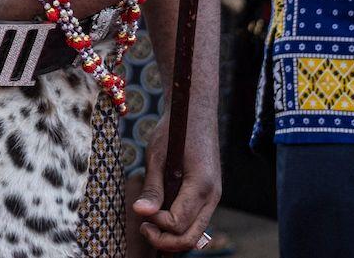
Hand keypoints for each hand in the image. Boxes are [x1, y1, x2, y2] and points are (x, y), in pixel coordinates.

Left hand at [131, 113, 221, 252]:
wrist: (196, 112)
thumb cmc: (175, 130)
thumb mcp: (158, 156)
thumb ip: (152, 187)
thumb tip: (140, 212)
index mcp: (201, 184)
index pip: (178, 223)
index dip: (156, 223)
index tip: (141, 209)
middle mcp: (212, 195)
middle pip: (190, 238)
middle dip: (165, 241)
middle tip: (143, 227)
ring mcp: (213, 197)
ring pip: (194, 233)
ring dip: (171, 236)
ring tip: (149, 222)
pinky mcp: (208, 195)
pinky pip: (195, 221)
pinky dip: (178, 226)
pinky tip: (160, 216)